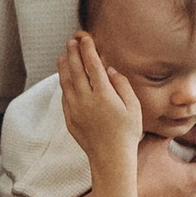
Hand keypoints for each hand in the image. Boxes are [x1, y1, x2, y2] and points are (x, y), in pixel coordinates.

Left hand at [56, 31, 145, 196]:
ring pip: (66, 82)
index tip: (85, 37)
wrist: (111, 158)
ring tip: (62, 54)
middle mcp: (86, 100)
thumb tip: (110, 69)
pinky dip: (63, 83)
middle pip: (76, 70)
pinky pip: (64, 96)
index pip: (92, 65)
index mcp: (103, 94)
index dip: (87, 49)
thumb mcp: (133, 107)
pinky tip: (64, 78)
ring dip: (64, 66)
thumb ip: (122, 85)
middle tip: (72, 41)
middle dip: (73, 53)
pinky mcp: (70, 119)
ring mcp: (75, 110)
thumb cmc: (127, 133)